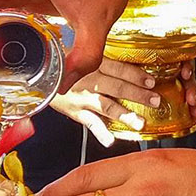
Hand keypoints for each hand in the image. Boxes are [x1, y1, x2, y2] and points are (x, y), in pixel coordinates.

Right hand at [51, 59, 195, 145]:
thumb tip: (133, 62)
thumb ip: (105, 59)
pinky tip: (111, 141)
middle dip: (137, 95)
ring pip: (106, 106)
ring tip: (139, 123)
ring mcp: (83, 98)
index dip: (136, 75)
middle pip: (117, 87)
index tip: (151, 81)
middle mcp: (90, 81)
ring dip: (124, 115)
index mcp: (95, 64)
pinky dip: (100, 132)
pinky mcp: (76, 112)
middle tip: (155, 101)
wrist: (40, 75)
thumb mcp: (85, 54)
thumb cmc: (66, 63)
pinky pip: (89, 123)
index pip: (119, 69)